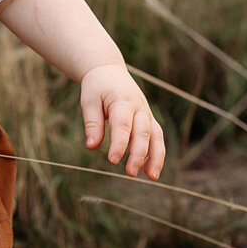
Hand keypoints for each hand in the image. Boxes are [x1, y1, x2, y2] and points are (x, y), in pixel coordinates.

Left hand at [79, 63, 165, 179]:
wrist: (109, 71)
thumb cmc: (97, 87)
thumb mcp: (89, 101)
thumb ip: (92, 123)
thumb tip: (92, 147)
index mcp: (122, 100)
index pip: (122, 125)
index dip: (119, 143)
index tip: (112, 160)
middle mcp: (138, 107)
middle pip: (143, 132)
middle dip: (138, 154)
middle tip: (129, 173)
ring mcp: (146, 112)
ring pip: (156, 135)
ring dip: (156, 157)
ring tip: (151, 177)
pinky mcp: (149, 118)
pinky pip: (157, 136)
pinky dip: (157, 153)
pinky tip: (151, 170)